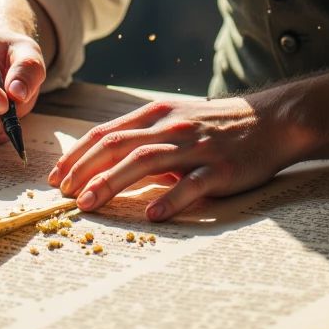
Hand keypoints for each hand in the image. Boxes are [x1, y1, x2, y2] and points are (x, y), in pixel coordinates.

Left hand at [47, 93, 299, 220]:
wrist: (272, 120)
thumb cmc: (218, 125)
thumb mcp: (177, 119)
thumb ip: (145, 137)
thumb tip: (105, 162)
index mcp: (156, 114)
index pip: (106, 132)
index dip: (77, 154)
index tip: (56, 176)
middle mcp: (171, 127)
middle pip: (118, 145)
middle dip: (85, 169)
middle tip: (63, 194)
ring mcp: (196, 146)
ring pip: (145, 162)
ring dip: (112, 182)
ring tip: (89, 204)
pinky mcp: (221, 169)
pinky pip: (192, 184)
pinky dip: (170, 198)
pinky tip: (152, 214)